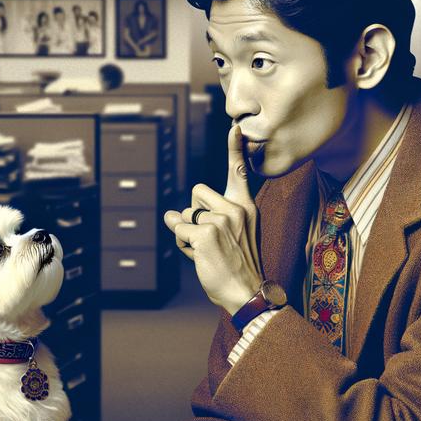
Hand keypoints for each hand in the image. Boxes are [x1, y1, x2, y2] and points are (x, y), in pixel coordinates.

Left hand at [165, 124, 262, 314]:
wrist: (246, 292)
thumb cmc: (237, 266)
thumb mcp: (233, 235)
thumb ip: (210, 219)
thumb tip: (173, 215)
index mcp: (245, 207)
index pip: (238, 172)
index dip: (234, 149)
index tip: (235, 127)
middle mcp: (236, 209)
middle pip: (197, 192)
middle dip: (193, 213)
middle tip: (208, 238)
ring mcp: (221, 220)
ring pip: (185, 213)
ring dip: (186, 232)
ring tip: (205, 250)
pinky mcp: (206, 234)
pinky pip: (178, 230)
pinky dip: (182, 243)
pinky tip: (198, 256)